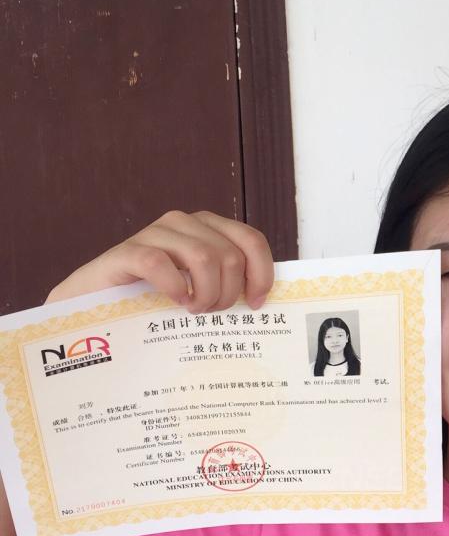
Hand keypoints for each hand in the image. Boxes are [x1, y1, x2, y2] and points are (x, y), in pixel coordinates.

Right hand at [45, 210, 274, 312]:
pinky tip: (174, 301)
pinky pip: (161, 264)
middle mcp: (184, 223)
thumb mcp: (200, 287)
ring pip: (204, 257)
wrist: (96, 303)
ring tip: (194, 310)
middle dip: (228, 292)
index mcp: (208, 228)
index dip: (261, 273)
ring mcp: (155, 233)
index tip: (255, 303)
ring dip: (206, 293)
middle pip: (230, 255)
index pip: (252, 240)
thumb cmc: (156, 298)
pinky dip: (174, 288)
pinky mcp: (127, 251)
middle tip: (212, 312)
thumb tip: (265, 300)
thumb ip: (229, 283)